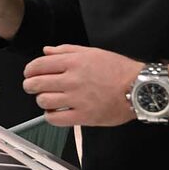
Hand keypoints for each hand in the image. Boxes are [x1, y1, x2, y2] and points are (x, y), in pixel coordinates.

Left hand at [22, 45, 142, 127]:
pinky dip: (50, 116)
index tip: (29, 74)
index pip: (39, 65)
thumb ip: (66, 50)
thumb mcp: (93, 52)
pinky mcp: (84, 116)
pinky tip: (54, 113)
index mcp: (73, 62)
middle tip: (32, 87)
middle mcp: (72, 79)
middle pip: (36, 84)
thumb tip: (46, 51)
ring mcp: (77, 99)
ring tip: (47, 100)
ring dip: (41, 100)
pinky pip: (56, 119)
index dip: (29, 70)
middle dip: (30, 85)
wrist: (139, 88)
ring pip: (44, 101)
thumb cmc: (119, 70)